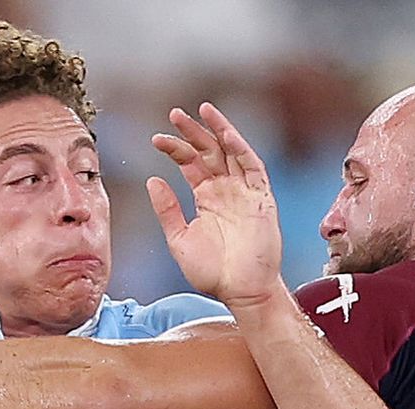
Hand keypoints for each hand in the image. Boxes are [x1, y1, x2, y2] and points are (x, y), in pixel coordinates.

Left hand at [147, 102, 284, 308]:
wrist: (241, 291)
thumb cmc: (213, 273)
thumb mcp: (180, 239)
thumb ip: (167, 210)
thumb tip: (152, 180)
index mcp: (207, 198)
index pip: (191, 164)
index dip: (175, 149)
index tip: (156, 139)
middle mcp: (226, 190)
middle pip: (210, 152)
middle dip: (194, 132)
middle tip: (175, 114)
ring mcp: (245, 192)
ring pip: (232, 152)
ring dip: (219, 130)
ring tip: (202, 110)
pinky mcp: (262, 199)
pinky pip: (253, 168)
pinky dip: (241, 149)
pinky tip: (226, 134)